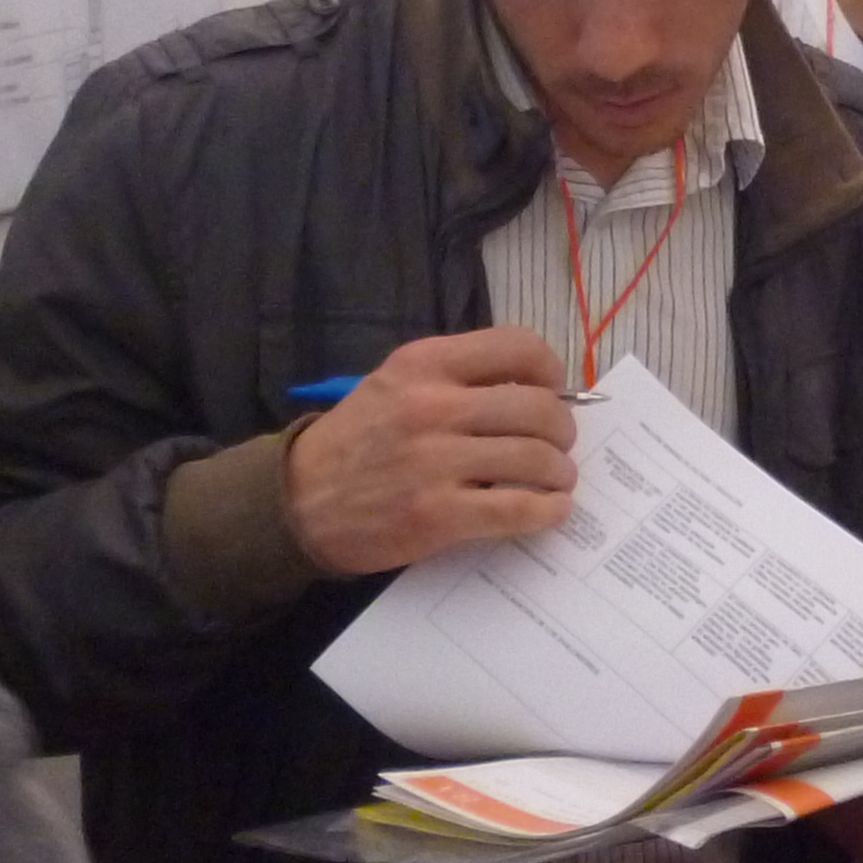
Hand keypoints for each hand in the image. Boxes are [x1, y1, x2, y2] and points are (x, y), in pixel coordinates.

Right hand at [283, 327, 577, 575]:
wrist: (299, 501)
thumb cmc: (358, 439)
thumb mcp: (396, 384)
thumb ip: (457, 379)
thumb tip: (537, 391)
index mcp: (423, 364)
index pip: (518, 347)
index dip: (551, 370)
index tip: (554, 391)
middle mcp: (431, 406)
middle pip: (538, 408)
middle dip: (563, 429)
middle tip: (559, 444)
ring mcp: (434, 462)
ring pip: (535, 459)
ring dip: (560, 472)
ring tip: (557, 479)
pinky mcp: (437, 515)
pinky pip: (517, 509)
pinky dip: (546, 510)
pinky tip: (550, 509)